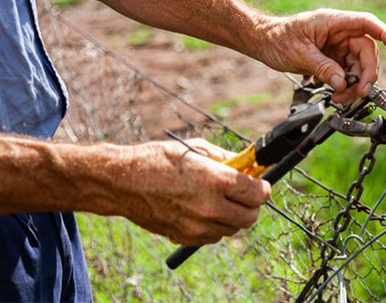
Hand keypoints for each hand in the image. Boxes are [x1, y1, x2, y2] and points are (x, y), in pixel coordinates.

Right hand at [114, 139, 270, 245]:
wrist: (121, 182)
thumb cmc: (157, 159)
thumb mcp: (195, 149)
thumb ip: (225, 159)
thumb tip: (246, 164)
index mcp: (216, 181)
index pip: (258, 193)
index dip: (263, 188)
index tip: (261, 184)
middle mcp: (210, 207)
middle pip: (250, 216)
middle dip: (252, 204)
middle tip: (245, 194)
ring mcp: (197, 226)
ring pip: (232, 229)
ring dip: (233, 215)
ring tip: (219, 199)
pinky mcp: (185, 237)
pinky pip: (213, 236)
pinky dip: (215, 226)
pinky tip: (203, 210)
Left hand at [254, 9, 385, 102]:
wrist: (262, 42)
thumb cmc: (277, 39)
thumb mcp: (300, 54)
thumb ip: (323, 68)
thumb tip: (342, 83)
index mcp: (333, 22)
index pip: (367, 24)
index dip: (385, 34)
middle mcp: (339, 32)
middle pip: (367, 51)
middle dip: (367, 73)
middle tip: (360, 92)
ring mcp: (337, 45)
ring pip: (359, 65)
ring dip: (355, 84)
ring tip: (342, 98)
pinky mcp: (333, 58)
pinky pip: (348, 73)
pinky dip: (346, 86)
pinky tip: (338, 95)